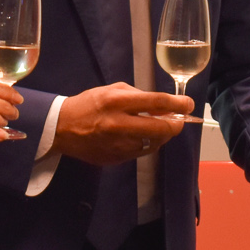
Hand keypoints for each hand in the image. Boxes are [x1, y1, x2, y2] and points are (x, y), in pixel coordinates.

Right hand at [52, 84, 189, 164]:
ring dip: (161, 135)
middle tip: (179, 120)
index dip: (177, 104)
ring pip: (154, 143)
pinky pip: (141, 152)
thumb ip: (138, 96)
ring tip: (158, 127)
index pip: (156, 103)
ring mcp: (118, 145)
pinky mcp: (116, 158)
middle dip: (176, 125)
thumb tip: (162, 105)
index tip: (188, 104)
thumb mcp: (112, 90)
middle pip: (161, 129)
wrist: (61, 129)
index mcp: (116, 102)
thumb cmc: (89, 104)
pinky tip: (141, 136)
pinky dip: (147, 144)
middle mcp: (119, 125)